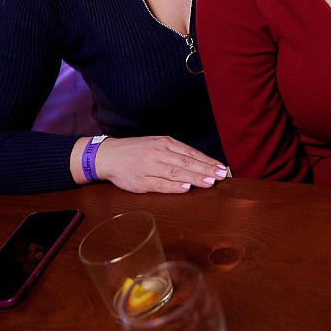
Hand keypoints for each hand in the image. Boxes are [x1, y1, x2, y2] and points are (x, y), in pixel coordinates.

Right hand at [93, 136, 228, 193]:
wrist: (109, 156)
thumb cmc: (136, 151)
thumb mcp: (156, 145)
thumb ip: (176, 153)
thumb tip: (200, 164)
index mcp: (164, 143)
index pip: (190, 152)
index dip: (207, 161)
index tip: (221, 168)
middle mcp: (158, 153)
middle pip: (186, 162)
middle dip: (206, 169)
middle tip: (221, 176)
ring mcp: (149, 167)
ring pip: (176, 172)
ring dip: (194, 178)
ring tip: (209, 182)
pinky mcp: (142, 181)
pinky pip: (161, 184)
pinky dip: (174, 186)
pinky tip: (186, 187)